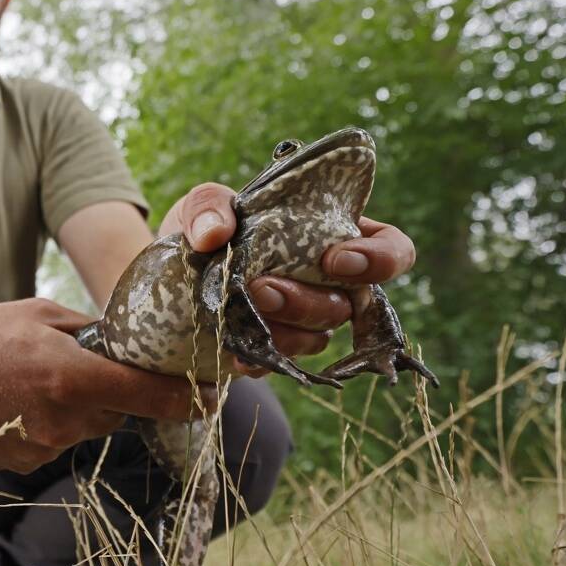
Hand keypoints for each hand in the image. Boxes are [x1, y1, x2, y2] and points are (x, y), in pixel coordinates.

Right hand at [0, 298, 204, 473]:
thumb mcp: (38, 314)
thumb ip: (90, 332)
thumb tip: (127, 343)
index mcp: (71, 377)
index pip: (152, 395)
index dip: (190, 396)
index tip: (213, 391)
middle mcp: (63, 420)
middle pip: (120, 410)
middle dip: (116, 389)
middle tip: (84, 364)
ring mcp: (43, 448)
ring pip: (89, 427)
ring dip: (79, 406)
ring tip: (34, 379)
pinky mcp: (23, 464)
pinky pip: (58, 441)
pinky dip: (50, 423)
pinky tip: (16, 402)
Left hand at [157, 185, 417, 377]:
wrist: (174, 274)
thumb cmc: (206, 228)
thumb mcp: (204, 204)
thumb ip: (210, 206)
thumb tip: (215, 234)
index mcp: (335, 233)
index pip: (391, 248)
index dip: (380, 259)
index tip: (336, 260)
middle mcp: (330, 281)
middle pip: (349, 303)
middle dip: (307, 300)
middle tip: (262, 288)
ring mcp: (305, 318)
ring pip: (319, 336)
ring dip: (285, 330)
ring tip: (244, 311)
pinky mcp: (276, 347)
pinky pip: (282, 362)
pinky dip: (260, 357)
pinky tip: (235, 352)